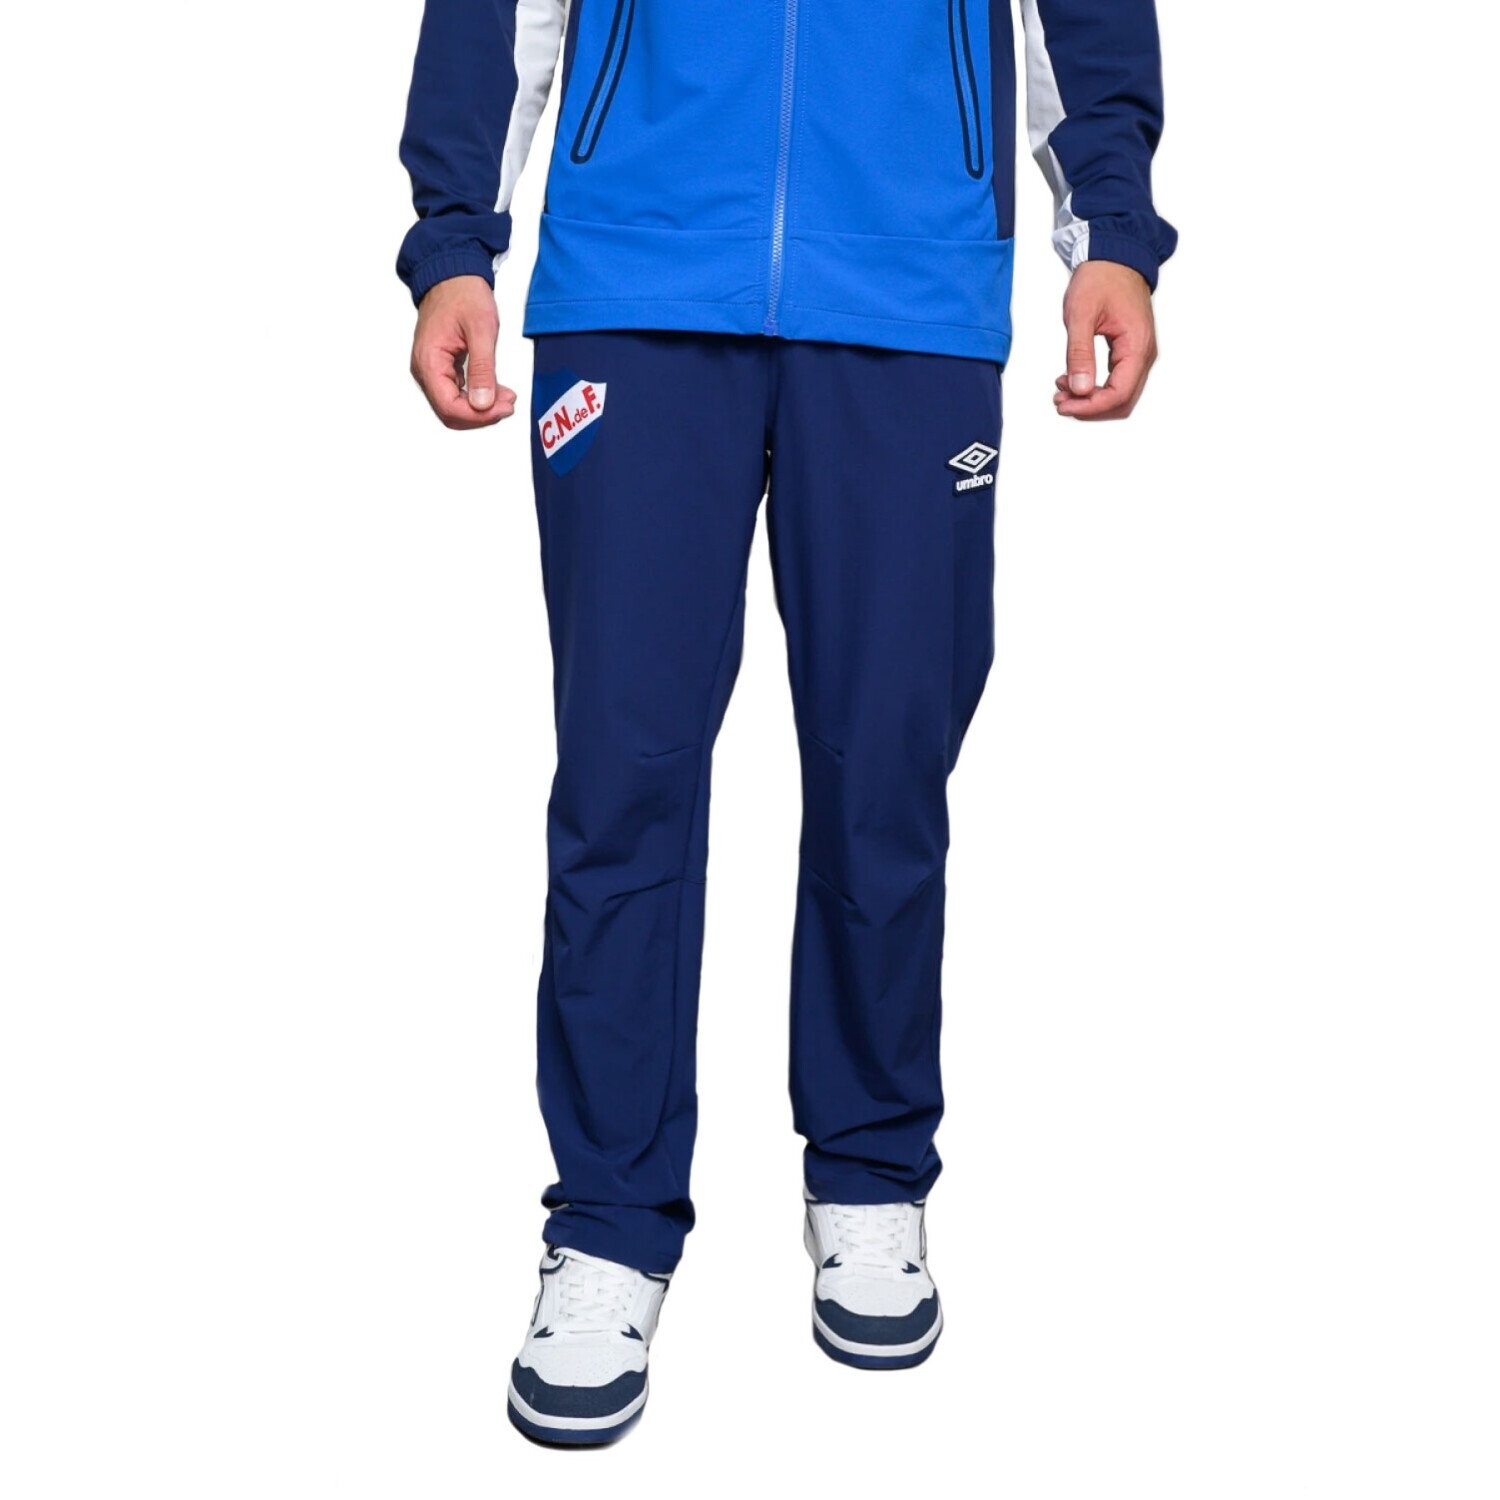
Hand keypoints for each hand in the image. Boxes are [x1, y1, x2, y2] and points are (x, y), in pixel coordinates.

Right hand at [409, 276, 516, 428]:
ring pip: (454, 406)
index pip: (449, 407)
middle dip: (481, 414)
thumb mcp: (481, 330)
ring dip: (481, 408)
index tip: (503, 407)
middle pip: (450, 412)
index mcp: (429, 361)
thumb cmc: (463, 294)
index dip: (477, 415)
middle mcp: (425, 370)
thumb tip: (483, 403)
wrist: (453, 276)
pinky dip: (477, 397)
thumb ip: (482, 369)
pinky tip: (496, 390)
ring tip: (506, 397)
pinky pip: (457, 394)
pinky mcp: (441, 368)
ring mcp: (432, 370)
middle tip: (508, 403)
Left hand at [1053, 261, 1156, 420]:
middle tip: (1059, 401)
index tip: (1063, 406)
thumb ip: (1079, 353)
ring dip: (1091, 400)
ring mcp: (1140, 354)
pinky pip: (1117, 382)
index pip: (1118, 394)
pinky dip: (1094, 388)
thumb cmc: (1100, 278)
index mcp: (1137, 346)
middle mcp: (1144, 354)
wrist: (1115, 256)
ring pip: (1120, 395)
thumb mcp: (1080, 315)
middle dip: (1089, 408)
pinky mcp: (1131, 352)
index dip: (1090, 407)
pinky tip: (1072, 380)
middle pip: (1122, 401)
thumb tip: (1079, 389)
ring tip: (1061, 390)